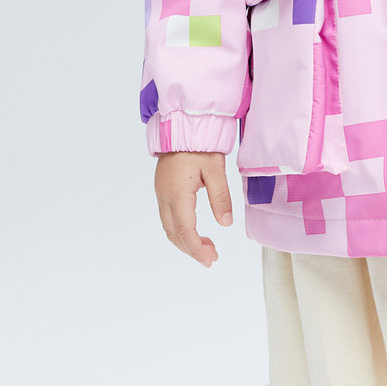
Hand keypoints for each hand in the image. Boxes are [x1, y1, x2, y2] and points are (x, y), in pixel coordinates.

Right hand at [155, 150, 234, 267]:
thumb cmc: (200, 145)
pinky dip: (180, 229)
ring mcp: (161, 193)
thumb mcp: (215, 168)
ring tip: (206, 247)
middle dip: (191, 249)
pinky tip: (194, 230)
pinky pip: (167, 217)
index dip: (196, 249)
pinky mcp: (162, 189)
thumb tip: (225, 224)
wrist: (182, 126)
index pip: (184, 230)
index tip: (210, 260)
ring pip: (168, 227)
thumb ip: (220, 197)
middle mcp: (164, 197)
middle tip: (211, 257)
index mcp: (177, 193)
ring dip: (185, 241)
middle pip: (173, 233)